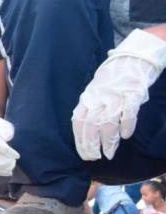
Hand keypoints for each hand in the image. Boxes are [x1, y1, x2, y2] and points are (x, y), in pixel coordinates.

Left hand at [72, 29, 165, 160]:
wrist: (134, 56)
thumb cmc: (114, 77)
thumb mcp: (95, 91)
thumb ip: (90, 107)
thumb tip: (86, 129)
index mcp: (88, 97)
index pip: (79, 122)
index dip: (80, 140)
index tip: (84, 154)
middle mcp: (99, 97)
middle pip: (91, 125)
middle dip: (91, 144)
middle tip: (95, 157)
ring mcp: (115, 95)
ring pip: (107, 122)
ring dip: (108, 140)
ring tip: (109, 152)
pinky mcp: (132, 92)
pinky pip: (128, 112)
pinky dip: (126, 125)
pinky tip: (125, 136)